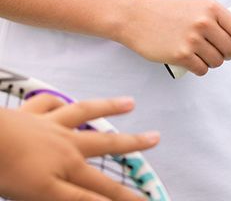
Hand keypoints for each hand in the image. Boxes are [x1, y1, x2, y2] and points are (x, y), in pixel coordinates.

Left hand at [0, 94, 158, 200]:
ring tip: (129, 102)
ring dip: (109, 107)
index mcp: (63, 173)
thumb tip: (95, 198)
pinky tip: (65, 99)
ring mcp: (50, 126)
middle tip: (155, 137)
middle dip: (132, 143)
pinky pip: (48, 104)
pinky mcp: (31, 115)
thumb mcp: (39, 196)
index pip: (99, 191)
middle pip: (105, 145)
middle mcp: (64, 147)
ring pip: (85, 114)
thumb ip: (73, 198)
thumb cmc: (4, 172)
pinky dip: (58, 101)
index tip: (145, 199)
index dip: (123, 197)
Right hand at [117, 0, 230, 75]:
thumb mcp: (196, 6)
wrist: (137, 17)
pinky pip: (202, 70)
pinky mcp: (181, 55)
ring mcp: (193, 39)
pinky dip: (199, 68)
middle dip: (227, 54)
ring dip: (211, 62)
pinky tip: (191, 60)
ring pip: (217, 61)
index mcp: (212, 8)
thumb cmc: (167, 12)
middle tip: (217, 51)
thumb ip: (216, 18)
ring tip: (200, 54)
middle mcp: (205, 22)